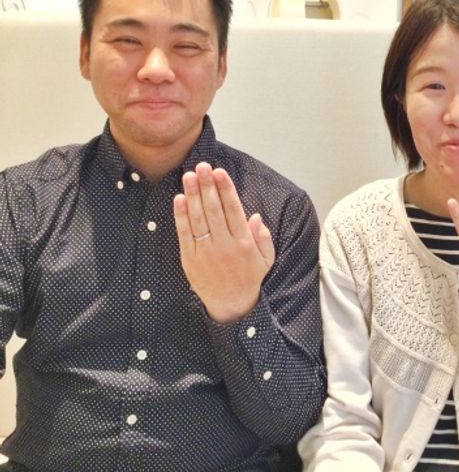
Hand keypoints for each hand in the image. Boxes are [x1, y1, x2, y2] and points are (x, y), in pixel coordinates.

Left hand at [173, 163, 274, 322]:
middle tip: (201, 166)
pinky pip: (185, 234)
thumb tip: (254, 216)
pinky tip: (179, 199)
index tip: (219, 172)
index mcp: (244, 242)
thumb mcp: (266, 258)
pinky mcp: (190, 259)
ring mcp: (206, 252)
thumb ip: (263, 237)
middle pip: (214, 209)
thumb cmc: (249, 277)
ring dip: (193, 195)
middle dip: (207, 185)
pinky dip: (181, 216)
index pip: (233, 209)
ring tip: (189, 176)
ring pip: (198, 218)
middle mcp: (224, 245)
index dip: (226, 188)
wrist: (231, 305)